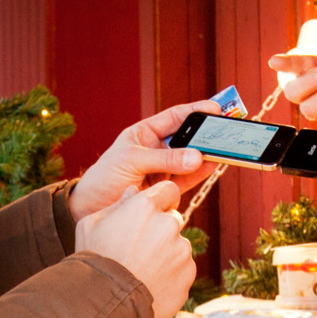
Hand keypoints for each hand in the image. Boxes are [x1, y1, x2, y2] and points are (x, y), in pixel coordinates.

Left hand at [68, 98, 214, 221]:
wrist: (90, 209)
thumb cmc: (104, 177)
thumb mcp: (131, 161)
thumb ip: (164, 159)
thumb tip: (196, 156)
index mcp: (144, 134)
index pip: (175, 117)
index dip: (195, 111)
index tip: (215, 109)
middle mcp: (156, 150)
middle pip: (187, 138)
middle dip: (206, 134)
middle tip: (226, 130)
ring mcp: (163, 170)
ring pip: (190, 159)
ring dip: (207, 155)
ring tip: (226, 149)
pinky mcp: (166, 190)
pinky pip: (188, 179)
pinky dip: (202, 173)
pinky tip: (214, 165)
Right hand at [75, 183, 195, 317]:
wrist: (105, 304)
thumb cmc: (93, 261)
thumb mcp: (91, 225)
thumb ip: (116, 204)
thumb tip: (133, 191)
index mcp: (145, 206)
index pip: (168, 190)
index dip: (161, 200)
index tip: (152, 214)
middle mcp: (168, 224)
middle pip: (173, 219)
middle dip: (161, 230)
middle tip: (140, 249)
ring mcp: (181, 250)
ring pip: (178, 246)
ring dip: (166, 254)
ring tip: (142, 271)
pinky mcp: (188, 274)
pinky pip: (183, 269)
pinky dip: (171, 275)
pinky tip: (151, 284)